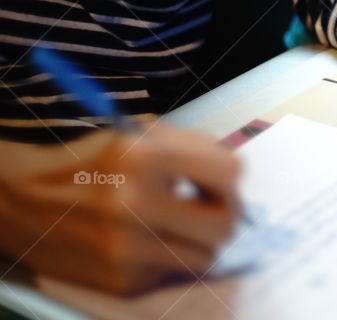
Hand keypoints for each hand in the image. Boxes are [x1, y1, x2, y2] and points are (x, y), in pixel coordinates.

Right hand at [0, 124, 240, 293]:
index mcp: (142, 157)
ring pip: (206, 256)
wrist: (22, 198)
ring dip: (201, 241)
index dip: (231, 178)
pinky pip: (172, 274)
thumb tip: (237, 179)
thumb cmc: (91, 160)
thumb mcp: (140, 134)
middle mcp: (134, 204)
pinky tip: (148, 241)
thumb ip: (194, 149)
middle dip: (226, 214)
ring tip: (180, 225)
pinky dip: (169, 258)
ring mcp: (125, 248)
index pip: (230, 173)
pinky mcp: (119, 279)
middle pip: (225, 224)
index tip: (220, 182)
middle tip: (211, 208)